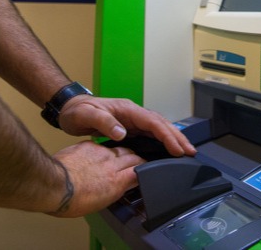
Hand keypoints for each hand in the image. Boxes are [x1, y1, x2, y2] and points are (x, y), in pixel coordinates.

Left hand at [50, 140, 143, 217]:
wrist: (54, 185)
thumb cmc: (72, 200)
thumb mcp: (100, 204)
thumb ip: (115, 191)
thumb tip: (123, 187)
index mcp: (117, 181)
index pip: (140, 171)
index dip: (144, 171)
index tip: (145, 173)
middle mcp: (112, 164)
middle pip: (133, 157)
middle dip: (137, 160)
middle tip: (137, 163)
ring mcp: (101, 153)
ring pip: (120, 148)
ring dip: (123, 153)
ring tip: (121, 158)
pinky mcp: (89, 145)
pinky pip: (102, 145)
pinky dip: (105, 150)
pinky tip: (100, 154)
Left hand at [58, 96, 196, 156]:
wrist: (69, 109)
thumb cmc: (77, 111)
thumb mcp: (86, 116)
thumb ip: (104, 123)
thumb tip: (122, 133)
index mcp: (127, 109)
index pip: (152, 122)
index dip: (166, 135)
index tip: (177, 148)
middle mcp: (133, 113)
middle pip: (161, 124)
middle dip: (177, 137)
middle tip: (191, 151)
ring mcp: (133, 120)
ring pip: (158, 128)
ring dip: (173, 139)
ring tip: (186, 151)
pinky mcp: (130, 127)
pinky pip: (150, 134)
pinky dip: (162, 141)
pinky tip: (167, 150)